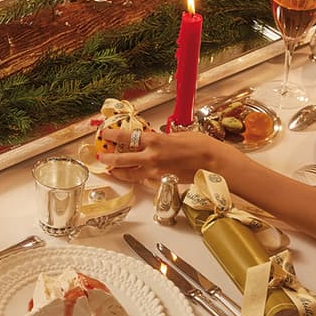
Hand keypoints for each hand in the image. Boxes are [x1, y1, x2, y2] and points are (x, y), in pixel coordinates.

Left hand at [97, 130, 240, 183]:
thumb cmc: (200, 145)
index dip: (112, 135)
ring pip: (130, 174)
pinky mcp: (162, 181)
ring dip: (119, 172)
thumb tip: (150, 139)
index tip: (104, 134)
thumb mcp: (177, 135)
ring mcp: (156, 171)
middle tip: (101, 158)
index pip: (126, 137)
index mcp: (154, 141)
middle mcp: (151, 157)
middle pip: (122, 160)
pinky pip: (145, 180)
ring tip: (112, 170)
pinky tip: (134, 176)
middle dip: (109, 159)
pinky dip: (138, 178)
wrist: (214, 162)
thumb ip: (160, 138)